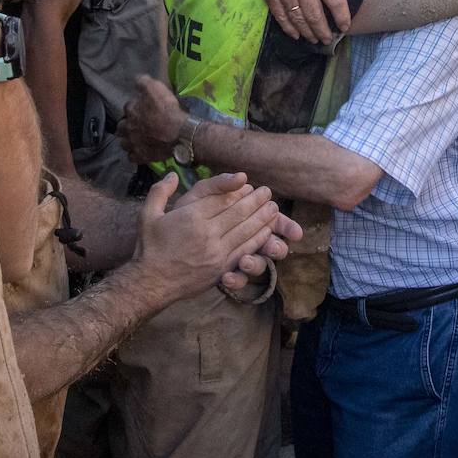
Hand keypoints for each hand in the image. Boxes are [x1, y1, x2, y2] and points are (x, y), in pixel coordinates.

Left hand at [119, 75, 184, 162]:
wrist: (179, 134)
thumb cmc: (168, 110)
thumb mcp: (156, 88)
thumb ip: (143, 82)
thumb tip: (136, 80)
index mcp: (131, 110)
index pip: (128, 106)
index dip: (135, 107)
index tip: (142, 108)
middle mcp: (128, 127)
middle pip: (121, 126)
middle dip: (126, 125)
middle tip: (136, 124)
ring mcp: (133, 143)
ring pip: (123, 143)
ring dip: (128, 140)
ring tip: (135, 138)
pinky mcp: (141, 156)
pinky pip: (132, 157)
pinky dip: (134, 154)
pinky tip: (140, 151)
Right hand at [132, 171, 285, 303]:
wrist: (151, 283)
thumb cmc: (149, 247)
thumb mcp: (148, 214)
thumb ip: (160, 191)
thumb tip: (171, 173)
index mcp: (191, 217)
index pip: (222, 199)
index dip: (238, 190)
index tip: (249, 183)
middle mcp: (207, 233)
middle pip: (239, 213)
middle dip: (257, 201)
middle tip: (268, 192)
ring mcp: (217, 252)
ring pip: (246, 231)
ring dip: (263, 218)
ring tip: (273, 208)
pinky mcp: (222, 267)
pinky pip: (245, 249)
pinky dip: (259, 238)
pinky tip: (267, 231)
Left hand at [175, 179, 302, 291]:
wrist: (161, 244)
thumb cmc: (182, 214)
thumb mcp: (199, 196)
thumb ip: (218, 184)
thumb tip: (242, 177)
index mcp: (242, 219)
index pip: (270, 221)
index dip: (284, 226)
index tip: (296, 232)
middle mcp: (242, 239)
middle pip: (269, 245)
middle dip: (276, 248)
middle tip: (276, 250)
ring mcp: (234, 257)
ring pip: (257, 264)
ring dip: (256, 265)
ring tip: (246, 263)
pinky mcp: (223, 273)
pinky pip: (236, 280)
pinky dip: (235, 280)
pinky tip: (227, 278)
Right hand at [254, 0, 363, 41]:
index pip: (335, 1)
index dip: (342, 17)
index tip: (344, 27)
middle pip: (315, 15)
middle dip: (323, 31)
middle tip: (328, 39)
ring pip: (299, 19)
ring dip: (308, 33)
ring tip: (314, 39)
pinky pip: (282, 17)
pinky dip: (290, 29)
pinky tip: (297, 35)